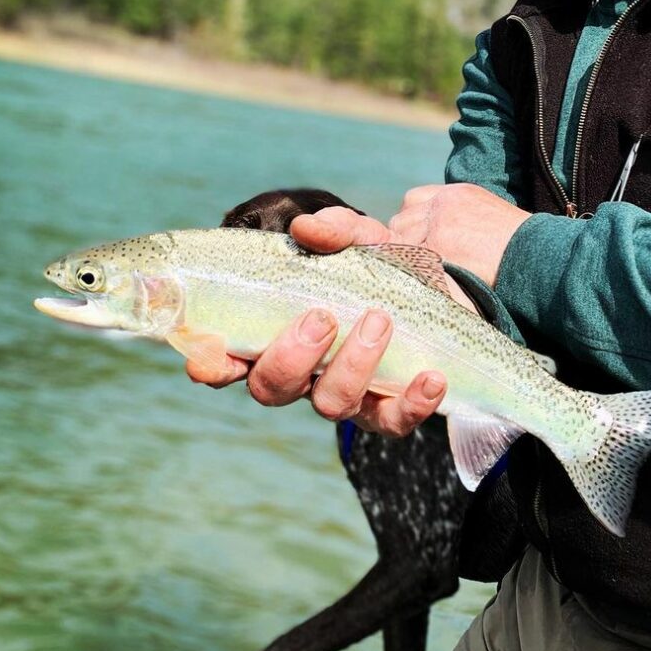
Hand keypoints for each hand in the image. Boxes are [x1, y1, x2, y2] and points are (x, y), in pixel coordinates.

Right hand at [186, 205, 449, 434]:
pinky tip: (431, 378)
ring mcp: (346, 394)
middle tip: (323, 317)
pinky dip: (412, 404)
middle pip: (273, 389)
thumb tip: (305, 228)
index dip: (212, 365)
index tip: (209, 356)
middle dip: (291, 357)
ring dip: (351, 364)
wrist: (441, 289)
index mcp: (277, 334)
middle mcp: (304, 373)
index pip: (229, 360)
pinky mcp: (391, 407)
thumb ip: (334, 228)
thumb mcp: (360, 238)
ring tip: (379, 321)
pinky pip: (394, 421)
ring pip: (332, 405)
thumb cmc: (380, 267)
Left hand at [388, 183, 529, 286]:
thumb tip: (441, 238)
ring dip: (407, 258)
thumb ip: (460, 219)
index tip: (417, 238)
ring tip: (421, 275)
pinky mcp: (438, 248)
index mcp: (456, 194)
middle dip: (404, 241)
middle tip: (415, 262)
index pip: (413, 201)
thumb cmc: (519, 245)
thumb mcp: (488, 216)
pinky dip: (414, 273)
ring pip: (401, 242)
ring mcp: (438, 226)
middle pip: (401, 222)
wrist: (536, 255)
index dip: (412, 222)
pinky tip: (423, 283)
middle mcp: (443, 205)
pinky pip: (410, 261)